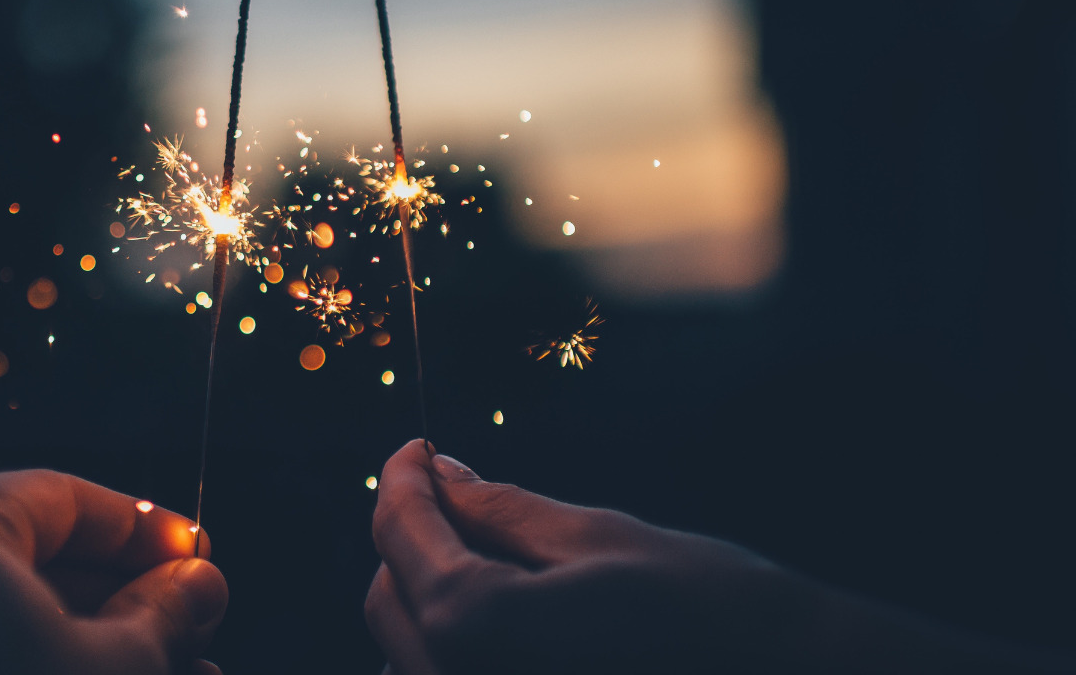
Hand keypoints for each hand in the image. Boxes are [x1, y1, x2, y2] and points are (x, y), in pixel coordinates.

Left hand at [0, 470, 226, 674]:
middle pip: (26, 560)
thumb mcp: (119, 668)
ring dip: (87, 641)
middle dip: (120, 594)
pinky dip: (29, 668)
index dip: (141, 526)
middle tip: (191, 622)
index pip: (58, 499)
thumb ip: (164, 609)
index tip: (197, 555)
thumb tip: (197, 582)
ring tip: (174, 673)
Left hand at [365, 440, 1071, 674]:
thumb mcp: (597, 540)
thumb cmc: (710, 611)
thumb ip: (499, 511)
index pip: (401, 537)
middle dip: (412, 536)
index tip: (416, 450)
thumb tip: (439, 473)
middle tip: (453, 487)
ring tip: (488, 547)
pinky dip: (461, 643)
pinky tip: (512, 609)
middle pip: (390, 598)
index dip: (401, 481)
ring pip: (411, 649)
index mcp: (474, 628)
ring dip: (433, 592)